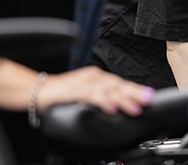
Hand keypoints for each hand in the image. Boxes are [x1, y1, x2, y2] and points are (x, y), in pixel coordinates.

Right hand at [36, 66, 153, 115]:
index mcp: (98, 77)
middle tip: (149, 100)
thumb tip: (118, 107)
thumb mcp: (86, 94)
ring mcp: (84, 83)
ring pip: (108, 90)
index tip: (150, 95)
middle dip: (135, 93)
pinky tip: (111, 109)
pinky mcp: (74, 90)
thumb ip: (101, 97)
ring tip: (135, 108)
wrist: (37, 91)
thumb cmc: (61, 95)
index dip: (136, 89)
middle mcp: (94, 77)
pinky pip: (91, 96)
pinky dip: (103, 102)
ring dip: (123, 100)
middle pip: (118, 85)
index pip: (121, 83)